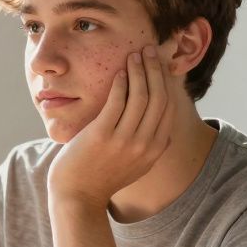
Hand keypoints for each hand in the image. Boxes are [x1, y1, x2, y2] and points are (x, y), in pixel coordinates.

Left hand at [47, 43, 173, 205]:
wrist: (77, 197)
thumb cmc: (102, 178)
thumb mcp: (136, 167)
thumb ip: (150, 149)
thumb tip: (164, 134)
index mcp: (155, 149)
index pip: (168, 107)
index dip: (165, 82)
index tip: (159, 64)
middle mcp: (144, 144)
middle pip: (158, 97)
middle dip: (155, 70)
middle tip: (149, 50)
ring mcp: (124, 140)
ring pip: (140, 96)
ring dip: (139, 71)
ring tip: (135, 55)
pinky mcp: (102, 135)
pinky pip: (117, 101)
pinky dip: (121, 83)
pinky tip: (119, 72)